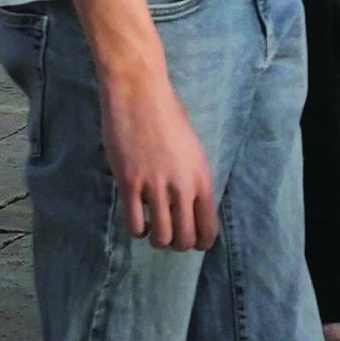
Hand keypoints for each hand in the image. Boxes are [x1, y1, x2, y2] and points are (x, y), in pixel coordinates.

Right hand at [101, 61, 220, 249]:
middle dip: (177, 244)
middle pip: (185, 239)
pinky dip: (137, 229)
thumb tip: (191, 209)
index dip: (201, 243)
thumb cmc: (168, 119)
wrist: (141, 95)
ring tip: (152, 229)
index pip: (209, 228)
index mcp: (203, 179)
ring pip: (161, 238)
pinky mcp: (130, 183)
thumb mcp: (193, 152)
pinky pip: (135, 225)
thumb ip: (194, 180)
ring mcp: (156, 186)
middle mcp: (183, 186)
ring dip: (156, 240)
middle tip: (169, 236)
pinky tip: (137, 219)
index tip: (192, 242)